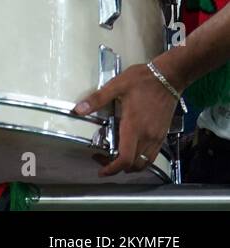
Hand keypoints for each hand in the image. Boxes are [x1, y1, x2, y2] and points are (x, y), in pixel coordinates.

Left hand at [74, 60, 180, 176]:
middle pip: (134, 165)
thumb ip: (97, 99)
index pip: (125, 158)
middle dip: (117, 167)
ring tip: (115, 157)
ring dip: (130, 165)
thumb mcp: (116, 86)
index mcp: (134, 127)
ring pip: (145, 163)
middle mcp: (147, 136)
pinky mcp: (163, 134)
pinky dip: (141, 159)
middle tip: (102, 158)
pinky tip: (131, 149)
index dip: (112, 168)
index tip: (101, 170)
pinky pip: (153, 155)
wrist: (169, 77)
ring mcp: (157, 136)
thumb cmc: (142, 80)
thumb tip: (78, 109)